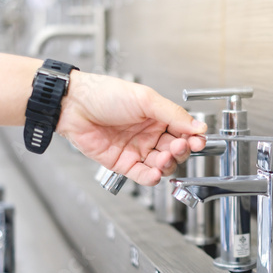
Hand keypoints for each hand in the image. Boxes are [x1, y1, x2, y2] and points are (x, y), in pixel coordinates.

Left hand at [56, 71, 206, 185]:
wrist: (74, 105)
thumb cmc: (105, 94)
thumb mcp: (146, 99)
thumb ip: (174, 114)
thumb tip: (198, 126)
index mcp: (158, 117)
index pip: (183, 131)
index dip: (192, 138)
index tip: (198, 141)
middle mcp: (150, 134)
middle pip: (175, 151)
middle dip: (180, 151)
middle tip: (178, 147)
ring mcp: (137, 149)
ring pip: (162, 165)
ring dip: (167, 165)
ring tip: (164, 159)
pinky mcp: (123, 163)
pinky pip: (142, 175)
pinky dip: (151, 178)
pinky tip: (155, 174)